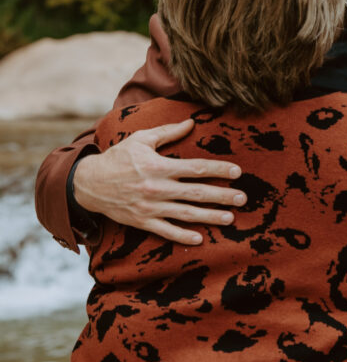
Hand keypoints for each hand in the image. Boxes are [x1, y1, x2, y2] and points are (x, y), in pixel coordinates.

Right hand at [73, 119, 245, 245]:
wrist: (89, 183)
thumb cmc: (117, 158)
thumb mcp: (141, 139)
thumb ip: (168, 133)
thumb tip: (191, 122)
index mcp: (159, 166)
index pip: (196, 168)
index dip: (219, 170)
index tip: (237, 172)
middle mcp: (158, 188)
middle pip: (197, 193)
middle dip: (222, 195)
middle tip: (243, 198)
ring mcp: (151, 207)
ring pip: (186, 214)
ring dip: (210, 217)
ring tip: (230, 217)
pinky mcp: (143, 221)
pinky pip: (166, 231)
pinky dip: (182, 236)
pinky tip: (199, 238)